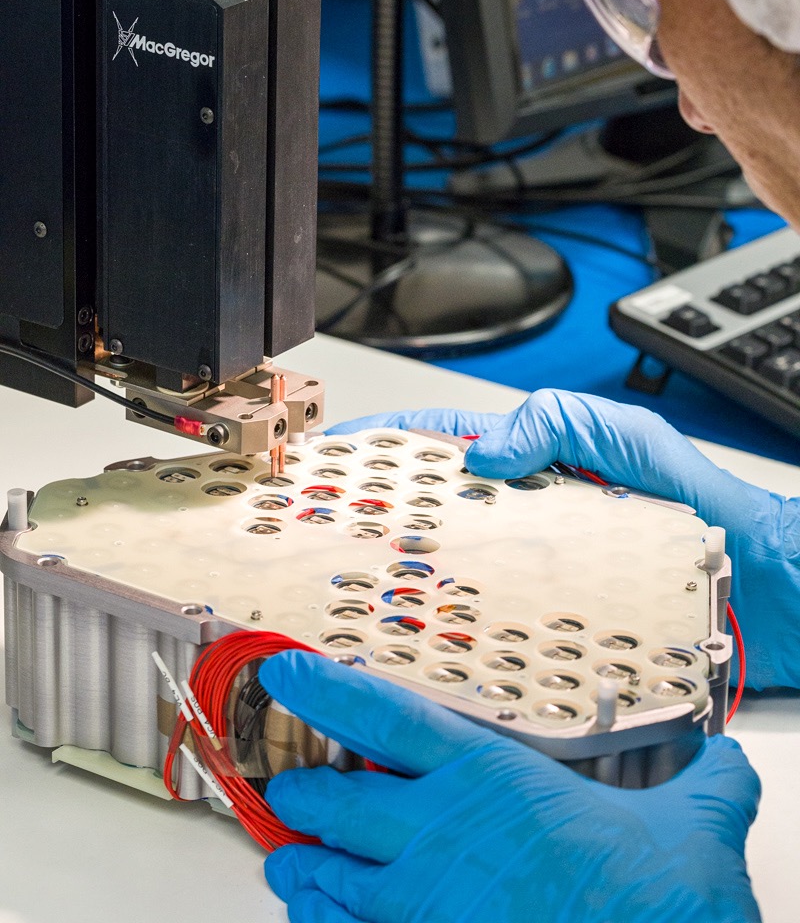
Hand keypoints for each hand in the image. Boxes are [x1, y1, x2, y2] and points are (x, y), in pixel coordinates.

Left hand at [260, 651, 761, 922]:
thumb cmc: (656, 904)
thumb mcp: (693, 828)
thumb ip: (705, 788)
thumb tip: (730, 769)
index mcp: (487, 779)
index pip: (382, 717)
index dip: (324, 689)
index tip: (286, 670)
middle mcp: (438, 835)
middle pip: (334, 801)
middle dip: (306, 796)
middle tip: (296, 791)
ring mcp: (418, 906)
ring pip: (325, 876)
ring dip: (302, 867)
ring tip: (288, 862)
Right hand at [330, 392, 799, 689]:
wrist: (763, 589)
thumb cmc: (701, 506)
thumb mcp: (630, 440)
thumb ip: (561, 422)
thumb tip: (482, 454)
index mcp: (533, 469)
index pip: (440, 448)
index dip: (381, 448)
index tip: (329, 456)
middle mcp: (526, 526)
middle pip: (430, 519)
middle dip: (371, 522)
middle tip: (320, 535)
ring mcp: (536, 579)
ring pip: (450, 581)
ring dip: (400, 588)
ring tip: (351, 597)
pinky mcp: (554, 631)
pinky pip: (490, 634)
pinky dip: (450, 643)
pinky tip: (422, 654)